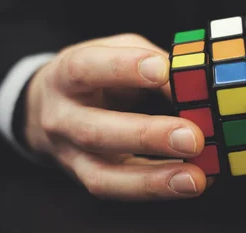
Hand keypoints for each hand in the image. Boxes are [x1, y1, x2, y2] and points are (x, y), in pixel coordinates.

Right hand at [24, 34, 207, 200]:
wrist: (49, 107)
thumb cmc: (95, 75)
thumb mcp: (117, 53)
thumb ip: (154, 64)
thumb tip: (196, 88)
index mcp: (66, 75)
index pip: (86, 68)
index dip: (123, 67)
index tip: (163, 70)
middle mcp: (62, 118)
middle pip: (96, 132)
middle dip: (148, 136)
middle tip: (192, 138)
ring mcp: (70, 156)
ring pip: (104, 176)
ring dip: (153, 180)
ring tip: (194, 178)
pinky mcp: (87, 179)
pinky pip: (120, 192)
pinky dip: (157, 190)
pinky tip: (188, 184)